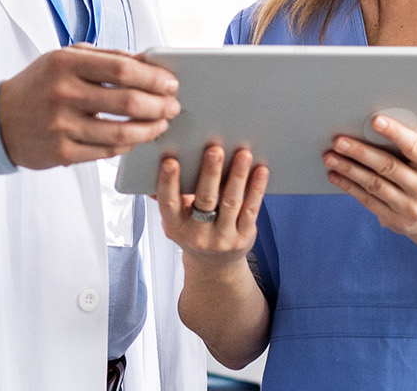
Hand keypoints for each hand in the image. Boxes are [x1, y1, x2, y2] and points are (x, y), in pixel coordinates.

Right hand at [0, 44, 179, 169]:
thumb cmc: (40, 84)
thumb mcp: (65, 59)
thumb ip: (106, 58)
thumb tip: (150, 63)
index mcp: (65, 63)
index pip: (122, 69)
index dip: (153, 77)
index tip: (171, 83)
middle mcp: (62, 93)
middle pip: (127, 101)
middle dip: (159, 105)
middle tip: (174, 106)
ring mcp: (61, 126)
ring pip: (121, 131)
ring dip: (150, 129)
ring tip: (162, 124)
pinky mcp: (62, 152)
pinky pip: (106, 151)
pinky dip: (128, 144)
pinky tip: (137, 138)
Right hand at [156, 143, 267, 267]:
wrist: (214, 265)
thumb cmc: (193, 231)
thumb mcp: (175, 219)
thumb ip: (167, 196)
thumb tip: (155, 166)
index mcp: (175, 226)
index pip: (169, 203)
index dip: (168, 183)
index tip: (171, 162)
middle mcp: (197, 234)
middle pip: (204, 200)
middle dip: (210, 173)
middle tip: (215, 150)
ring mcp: (222, 238)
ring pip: (231, 203)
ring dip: (237, 176)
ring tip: (243, 154)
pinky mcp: (243, 237)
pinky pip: (251, 209)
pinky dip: (256, 188)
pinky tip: (261, 170)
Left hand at [324, 113, 416, 238]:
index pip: (414, 147)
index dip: (395, 133)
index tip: (375, 120)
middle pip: (388, 166)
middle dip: (361, 152)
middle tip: (338, 141)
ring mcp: (410, 208)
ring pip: (374, 184)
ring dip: (349, 169)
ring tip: (330, 157)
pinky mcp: (394, 220)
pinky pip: (367, 200)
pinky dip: (349, 186)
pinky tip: (335, 175)